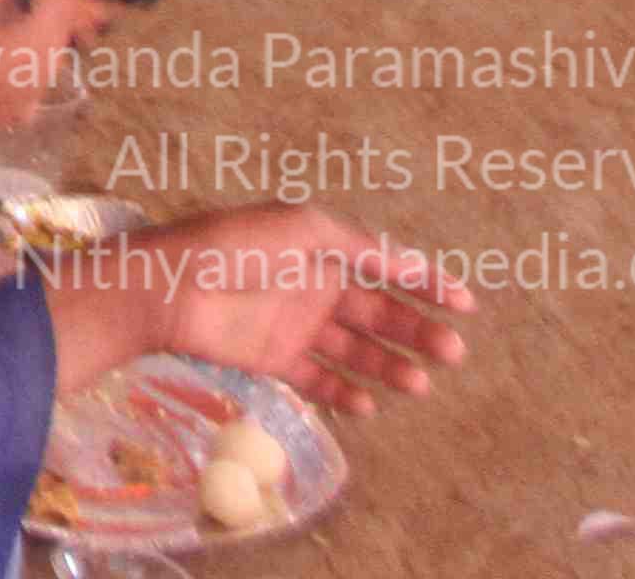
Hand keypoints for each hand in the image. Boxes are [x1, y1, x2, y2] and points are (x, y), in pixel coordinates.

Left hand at [122, 205, 473, 415]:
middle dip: (417, 331)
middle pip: (378, 313)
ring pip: (356, 350)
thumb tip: (408, 259)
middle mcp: (313, 286)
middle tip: (452, 351)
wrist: (168, 287)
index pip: (385, 266)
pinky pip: (319, 380)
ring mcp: (295, 324)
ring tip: (419, 384)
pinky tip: (368, 404)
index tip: (466, 304)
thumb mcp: (302, 229)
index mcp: (321, 248)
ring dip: (389, 367)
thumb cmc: (233, 246)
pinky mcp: (274, 359)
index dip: (426, 283)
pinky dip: (344, 393)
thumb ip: (357, 245)